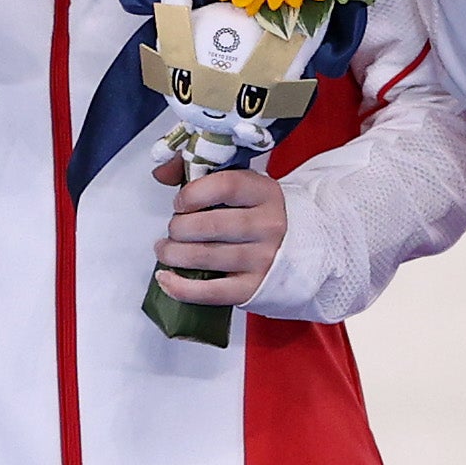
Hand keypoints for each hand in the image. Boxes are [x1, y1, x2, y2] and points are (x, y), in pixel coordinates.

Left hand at [153, 158, 285, 306]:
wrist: (303, 247)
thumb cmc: (260, 215)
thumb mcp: (244, 186)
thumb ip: (203, 174)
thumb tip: (162, 173)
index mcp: (265, 193)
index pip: (226, 186)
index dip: (193, 193)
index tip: (180, 202)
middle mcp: (268, 226)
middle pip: (211, 225)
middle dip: (179, 228)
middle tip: (174, 229)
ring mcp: (263, 259)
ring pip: (206, 256)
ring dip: (174, 254)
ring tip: (166, 250)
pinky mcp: (253, 288)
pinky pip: (211, 291)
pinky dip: (181, 287)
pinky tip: (166, 279)